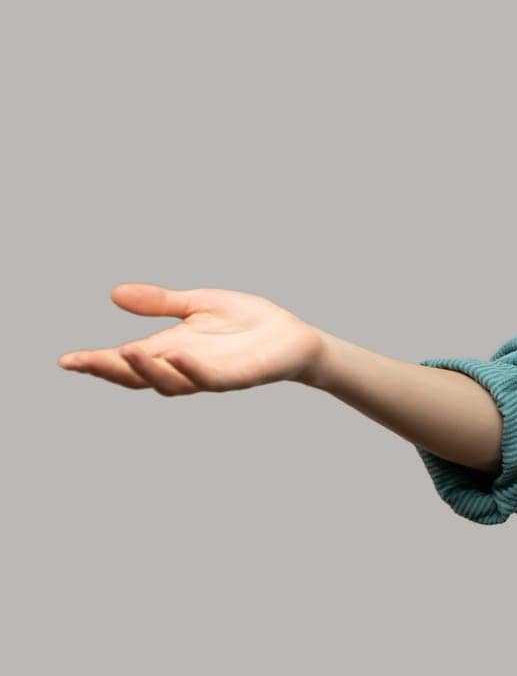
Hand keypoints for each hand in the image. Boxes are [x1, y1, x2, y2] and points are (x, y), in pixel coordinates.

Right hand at [58, 282, 325, 395]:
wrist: (292, 336)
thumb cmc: (246, 322)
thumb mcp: (197, 304)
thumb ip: (160, 302)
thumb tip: (115, 293)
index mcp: (169, 350)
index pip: (126, 361)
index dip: (96, 363)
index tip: (66, 360)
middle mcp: (183, 367)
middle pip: (138, 377)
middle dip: (109, 370)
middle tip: (80, 362)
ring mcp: (209, 375)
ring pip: (169, 382)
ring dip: (146, 369)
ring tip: (123, 351)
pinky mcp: (237, 376)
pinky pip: (210, 377)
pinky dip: (191, 369)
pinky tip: (177, 356)